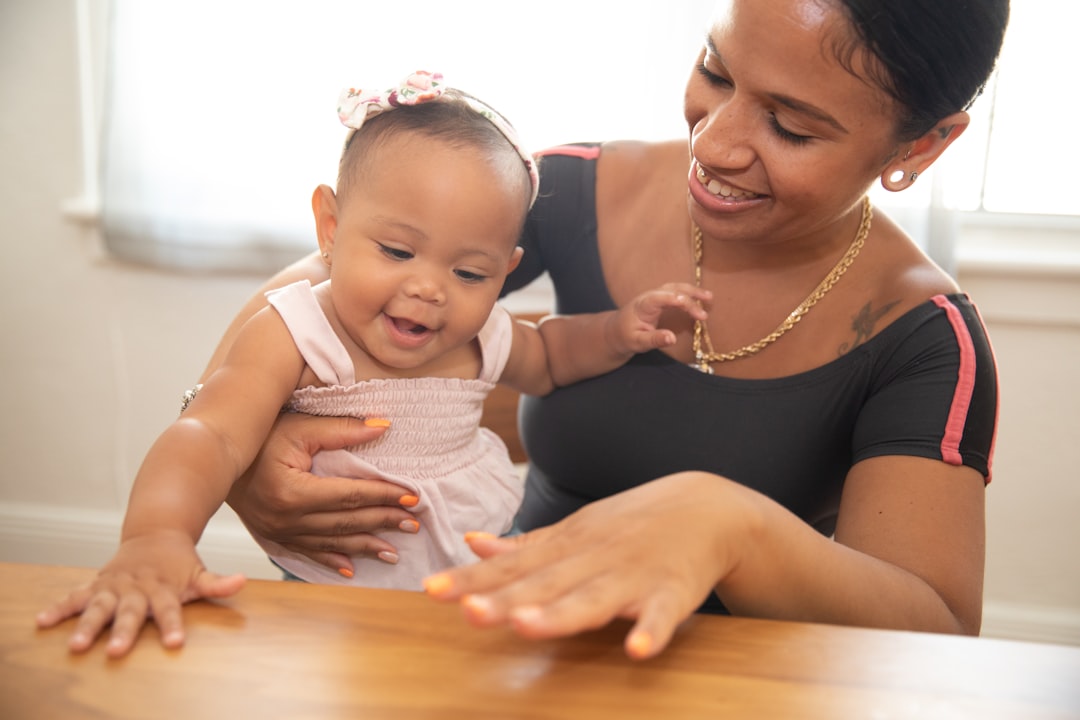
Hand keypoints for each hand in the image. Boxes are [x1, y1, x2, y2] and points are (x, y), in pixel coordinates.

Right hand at [35, 531, 245, 657]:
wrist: (157, 531)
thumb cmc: (179, 562)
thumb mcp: (199, 571)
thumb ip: (218, 583)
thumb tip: (242, 581)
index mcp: (163, 589)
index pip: (170, 610)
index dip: (173, 626)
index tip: (176, 643)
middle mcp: (137, 588)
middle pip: (130, 612)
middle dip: (123, 631)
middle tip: (117, 652)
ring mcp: (114, 586)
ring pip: (98, 607)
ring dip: (86, 625)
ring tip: (75, 645)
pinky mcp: (97, 585)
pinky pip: (75, 597)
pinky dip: (60, 607)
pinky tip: (42, 620)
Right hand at [227, 412, 420, 574]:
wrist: (216, 457)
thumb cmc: (259, 437)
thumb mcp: (300, 427)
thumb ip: (342, 430)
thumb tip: (384, 427)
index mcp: (293, 491)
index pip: (349, 495)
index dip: (383, 495)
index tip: (411, 496)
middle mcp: (286, 518)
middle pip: (345, 523)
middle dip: (382, 522)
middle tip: (413, 522)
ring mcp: (278, 532)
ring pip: (331, 543)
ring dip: (365, 547)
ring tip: (394, 551)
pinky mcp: (273, 538)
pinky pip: (308, 553)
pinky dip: (332, 561)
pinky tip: (352, 569)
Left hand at [423, 472, 753, 659]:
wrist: (706, 507)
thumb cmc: (630, 525)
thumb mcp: (576, 530)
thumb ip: (526, 545)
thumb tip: (473, 542)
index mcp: (567, 546)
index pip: (512, 565)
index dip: (473, 579)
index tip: (433, 592)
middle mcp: (593, 559)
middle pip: (544, 584)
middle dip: (506, 598)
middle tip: (470, 612)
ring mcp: (633, 576)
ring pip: (593, 599)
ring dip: (562, 613)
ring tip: (529, 627)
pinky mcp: (673, 593)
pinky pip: (662, 615)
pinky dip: (651, 630)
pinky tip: (638, 649)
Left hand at [609, 282, 710, 353]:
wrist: (616, 331)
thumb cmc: (626, 337)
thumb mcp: (637, 343)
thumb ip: (654, 340)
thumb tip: (672, 338)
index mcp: (642, 305)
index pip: (659, 298)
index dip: (674, 299)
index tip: (689, 306)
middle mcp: (650, 296)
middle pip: (671, 289)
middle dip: (689, 296)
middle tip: (706, 306)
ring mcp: (656, 296)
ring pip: (676, 288)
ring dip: (693, 291)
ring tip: (709, 297)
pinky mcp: (661, 299)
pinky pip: (677, 292)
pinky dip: (690, 294)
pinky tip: (702, 299)